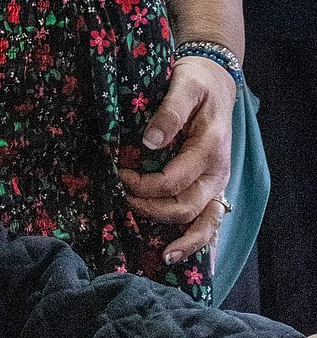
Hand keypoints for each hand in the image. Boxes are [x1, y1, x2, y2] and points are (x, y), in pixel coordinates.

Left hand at [118, 55, 235, 262]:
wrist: (216, 82)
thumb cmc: (196, 82)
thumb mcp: (184, 84)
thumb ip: (170, 111)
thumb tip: (149, 141)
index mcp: (209, 148)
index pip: (174, 180)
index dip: (143, 184)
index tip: (118, 172)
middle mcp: (217, 172)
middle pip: (186, 206)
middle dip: (151, 208)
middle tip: (122, 196)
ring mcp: (218, 184)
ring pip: (204, 224)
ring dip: (180, 239)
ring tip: (161, 254)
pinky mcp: (213, 189)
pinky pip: (210, 223)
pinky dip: (196, 242)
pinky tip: (177, 255)